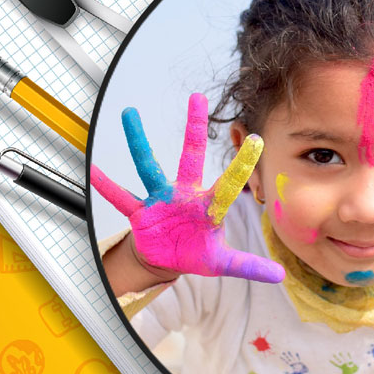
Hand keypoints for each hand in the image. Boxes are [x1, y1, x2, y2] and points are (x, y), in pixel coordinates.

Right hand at [90, 93, 284, 283]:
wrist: (166, 258)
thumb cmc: (196, 252)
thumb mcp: (222, 263)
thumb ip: (249, 265)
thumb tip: (280, 275)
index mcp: (208, 206)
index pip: (230, 183)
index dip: (242, 165)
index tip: (257, 140)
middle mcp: (185, 194)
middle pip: (191, 156)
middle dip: (194, 128)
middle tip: (197, 97)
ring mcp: (160, 199)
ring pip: (148, 166)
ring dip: (138, 141)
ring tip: (130, 113)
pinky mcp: (140, 212)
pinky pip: (121, 198)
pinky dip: (108, 187)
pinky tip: (93, 171)